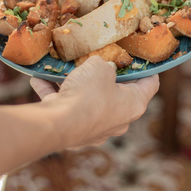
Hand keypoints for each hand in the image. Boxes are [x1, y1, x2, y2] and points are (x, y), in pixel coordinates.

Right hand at [29, 56, 158, 148]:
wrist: (58, 124)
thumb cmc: (88, 93)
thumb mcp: (99, 66)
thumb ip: (102, 64)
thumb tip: (99, 67)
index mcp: (133, 105)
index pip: (150, 84)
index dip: (148, 68)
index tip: (143, 57)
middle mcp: (118, 120)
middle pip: (117, 93)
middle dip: (105, 75)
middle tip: (98, 59)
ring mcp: (95, 129)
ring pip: (88, 101)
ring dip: (76, 84)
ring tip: (64, 68)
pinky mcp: (74, 133)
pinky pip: (67, 108)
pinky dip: (55, 94)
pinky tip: (40, 79)